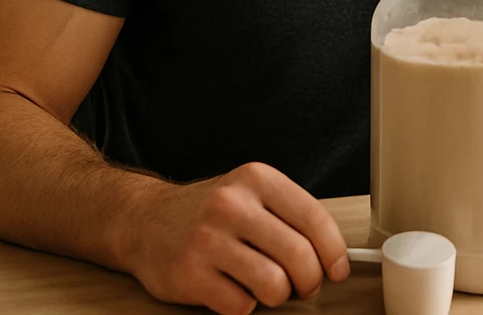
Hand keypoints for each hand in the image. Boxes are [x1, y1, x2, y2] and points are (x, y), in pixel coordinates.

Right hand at [123, 162, 349, 313]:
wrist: (144, 220)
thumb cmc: (209, 213)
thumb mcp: (250, 194)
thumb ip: (290, 217)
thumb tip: (333, 258)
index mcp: (255, 179)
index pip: (313, 217)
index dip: (334, 251)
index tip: (338, 270)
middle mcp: (231, 204)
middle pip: (298, 255)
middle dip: (310, 281)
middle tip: (304, 286)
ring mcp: (207, 239)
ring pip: (273, 284)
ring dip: (278, 295)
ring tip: (266, 286)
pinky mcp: (188, 273)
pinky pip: (241, 305)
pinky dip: (244, 305)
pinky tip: (233, 288)